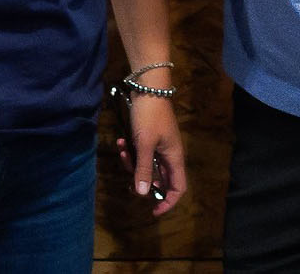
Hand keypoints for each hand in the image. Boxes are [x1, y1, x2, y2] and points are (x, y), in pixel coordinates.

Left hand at [113, 93, 185, 215]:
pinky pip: (140, 152)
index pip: (178, 188)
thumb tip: (143, 194)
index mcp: (174, 159)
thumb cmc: (150, 116)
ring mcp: (158, 146)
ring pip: (146, 165)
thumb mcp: (144, 144)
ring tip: (122, 148)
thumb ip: (144, 169)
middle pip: (158, 179)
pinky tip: (121, 140)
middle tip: (129, 179)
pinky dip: (130, 150)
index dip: (168, 202)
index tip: (153, 211)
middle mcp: (168, 155)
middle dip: (142, 180)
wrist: (147, 88)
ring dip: (132, 162)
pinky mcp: (148, 137)